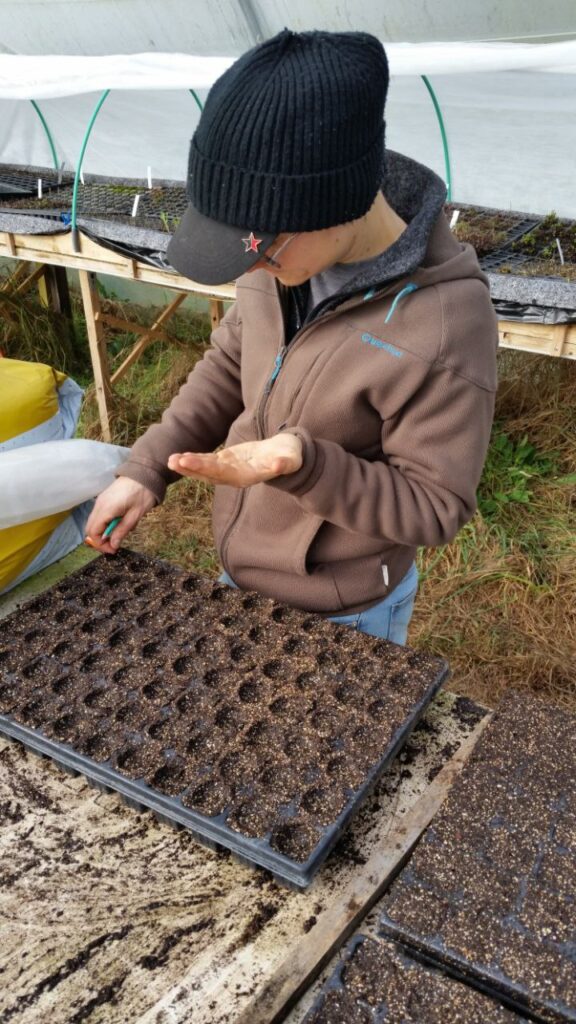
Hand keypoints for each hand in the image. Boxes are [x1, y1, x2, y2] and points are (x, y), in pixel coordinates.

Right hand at [84, 477, 156, 553]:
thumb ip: (121, 531)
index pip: (93, 532)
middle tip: (114, 545)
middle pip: (90, 528)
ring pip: (94, 522)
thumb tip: (113, 545)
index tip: (113, 550)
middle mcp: (99, 505)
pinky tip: (120, 521)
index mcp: (105, 510)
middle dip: (100, 539)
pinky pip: (100, 514)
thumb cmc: (142, 494)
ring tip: (120, 531)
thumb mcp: (135, 515)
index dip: (101, 544)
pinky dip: (106, 522)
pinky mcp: (104, 498)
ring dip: (104, 530)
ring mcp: (100, 501)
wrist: (144, 473)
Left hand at [167, 433, 302, 487]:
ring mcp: (229, 470)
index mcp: (247, 475)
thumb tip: (278, 465)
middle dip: (191, 468)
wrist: (287, 455)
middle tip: (173, 461)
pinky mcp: (227, 462)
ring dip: (188, 466)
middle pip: (210, 474)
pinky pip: (207, 462)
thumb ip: (285, 463)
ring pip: (205, 470)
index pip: (223, 472)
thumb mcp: (291, 459)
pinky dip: (193, 460)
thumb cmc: (290, 456)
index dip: (205, 467)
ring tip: (170, 460)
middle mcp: (235, 476)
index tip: (189, 461)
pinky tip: (179, 457)